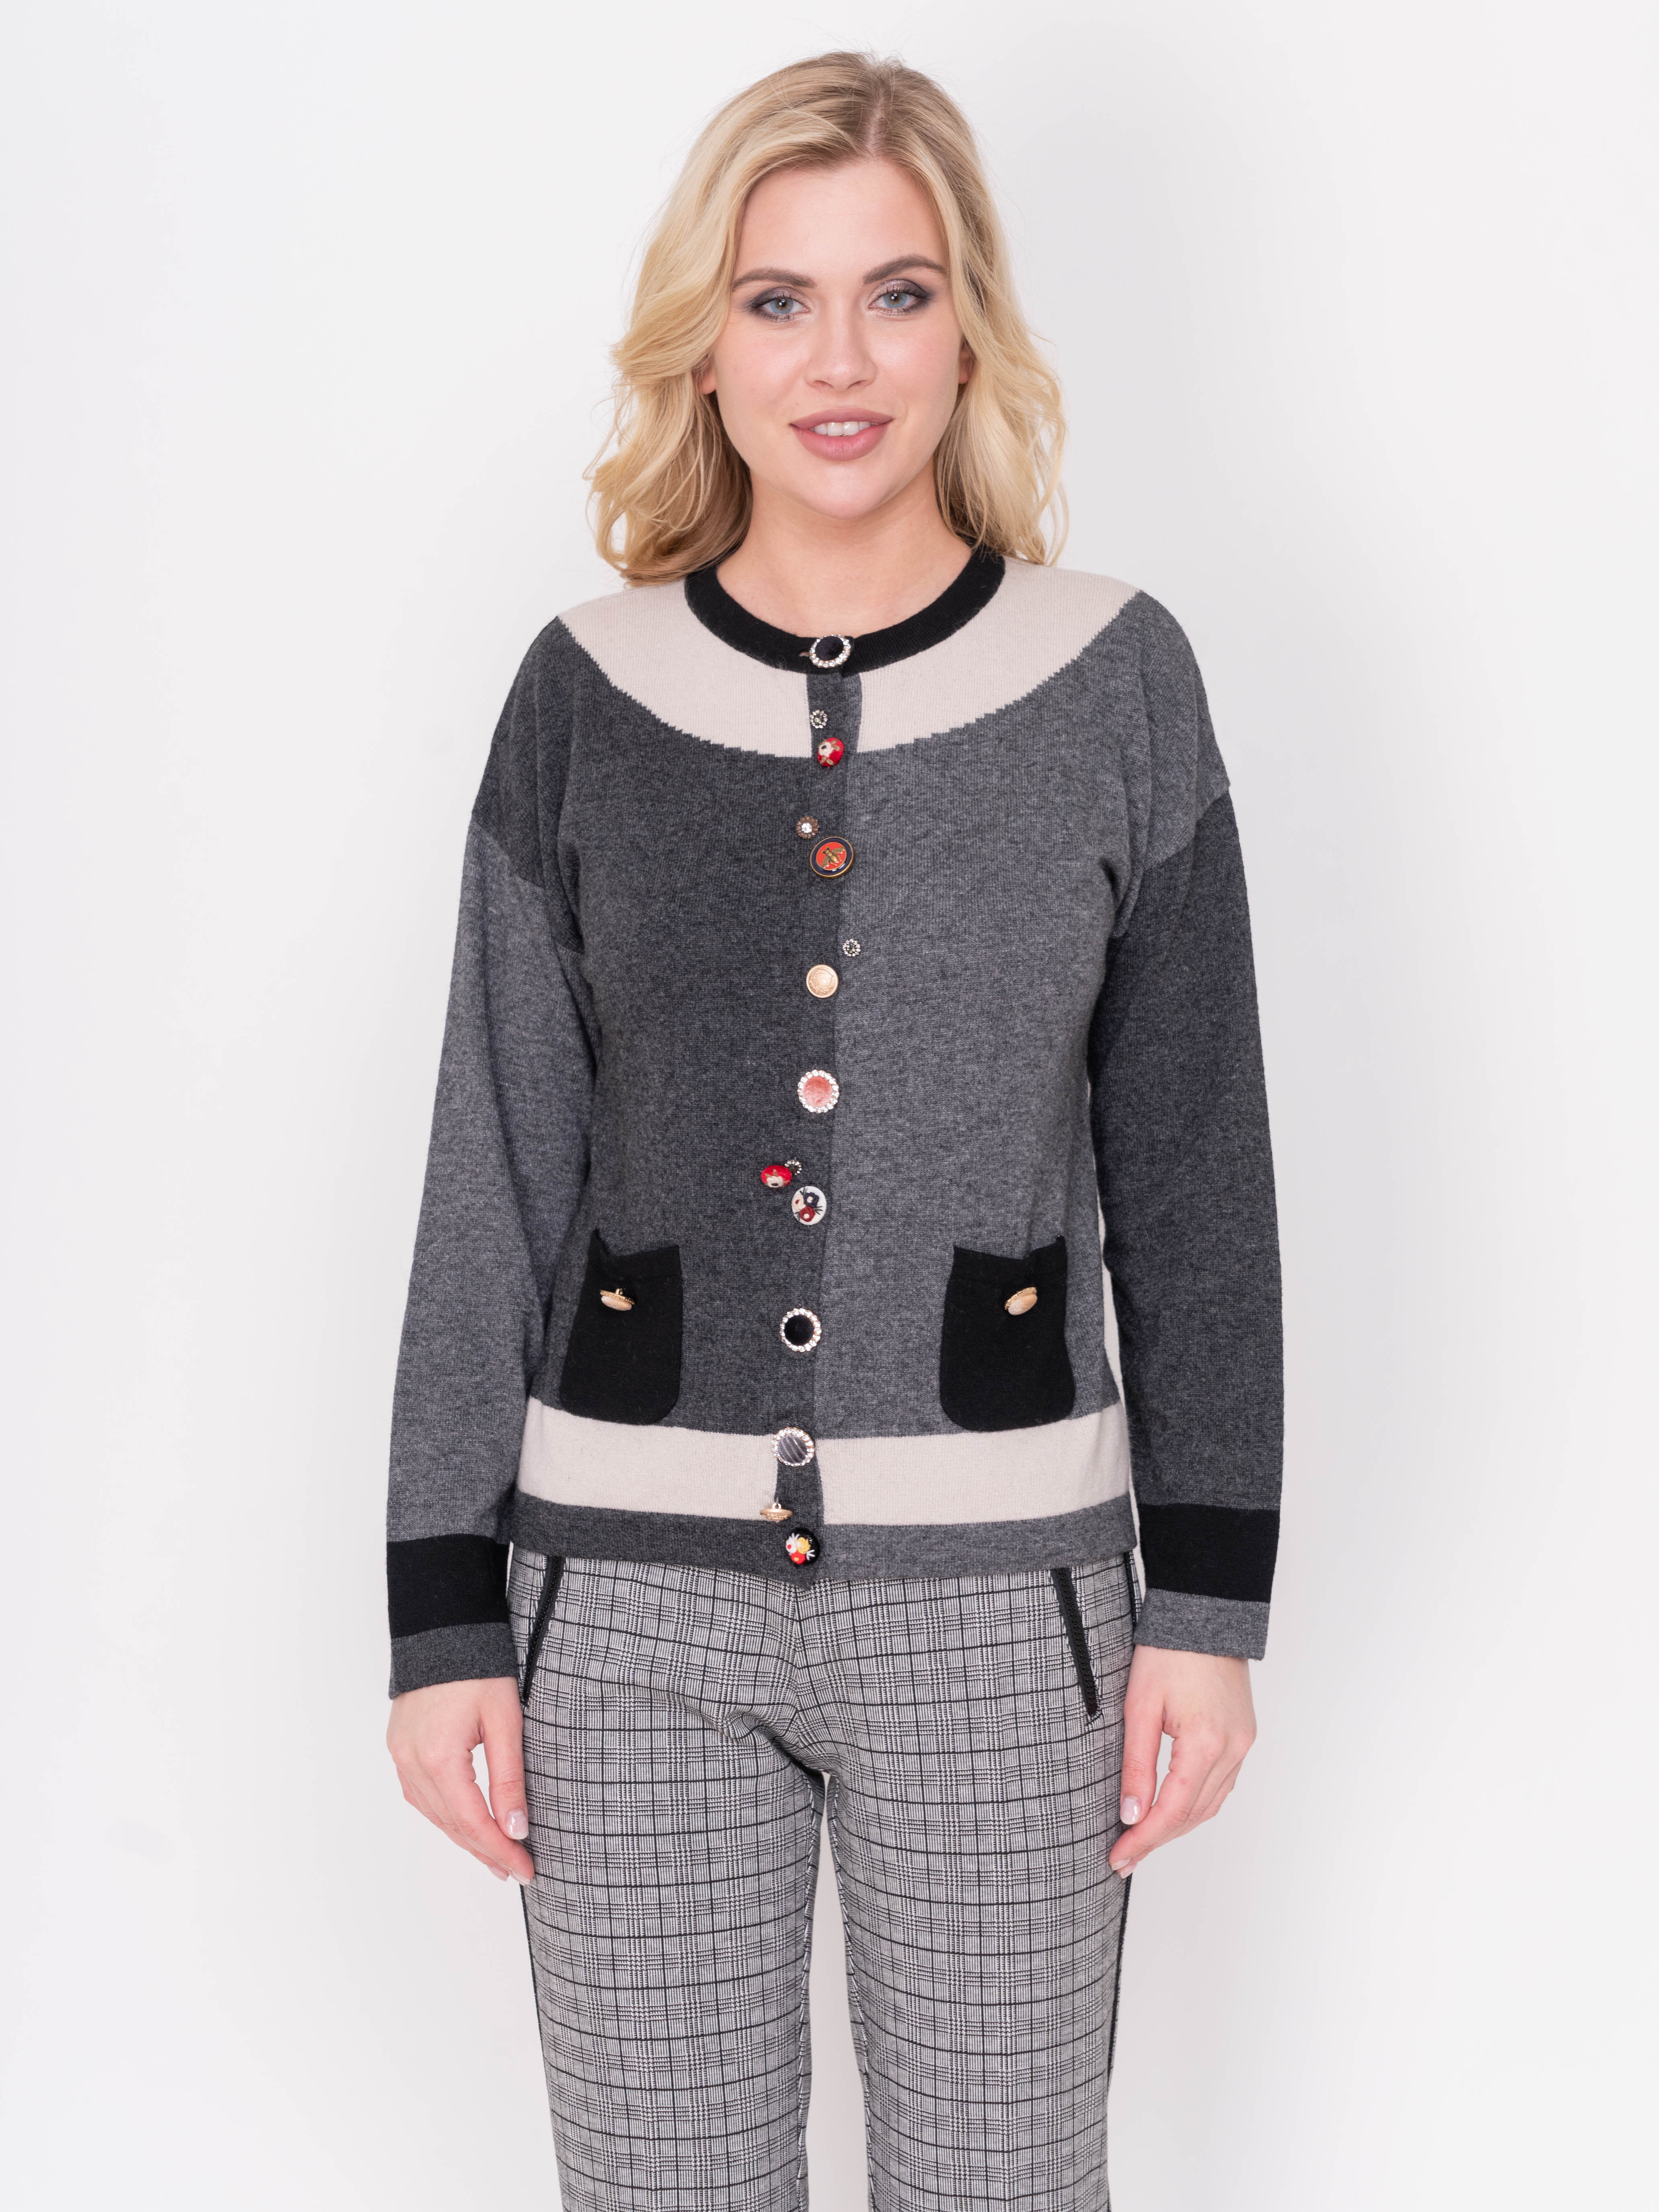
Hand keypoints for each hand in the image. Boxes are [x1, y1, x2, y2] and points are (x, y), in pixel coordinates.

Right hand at [386, 1676, 533, 1883]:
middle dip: (486, 1851)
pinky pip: (421, 1796)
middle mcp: (412, 1763)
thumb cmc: (479, 1668)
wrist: (443, 1629)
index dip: (501, 1850)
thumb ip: (509, 1778)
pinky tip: (464, 1824)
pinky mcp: (401, 1748)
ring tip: (495, 1855)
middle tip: (515, 1870)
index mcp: (439, 1758)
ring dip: (465, 1837)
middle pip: (452, 1824)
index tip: (526, 1868)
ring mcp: (402, 1756)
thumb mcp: (505, 1721)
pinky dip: (446, 1815)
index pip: (473, 1822)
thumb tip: (517, 1828)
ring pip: (435, 1814)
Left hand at [1110, 1644, 1255, 1874]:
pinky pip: (1220, 1785)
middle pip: (1193, 1815)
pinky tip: (1171, 1811)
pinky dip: (1194, 1804)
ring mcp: (1242, 1744)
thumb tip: (1130, 1814)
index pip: (1172, 1811)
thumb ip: (1135, 1764)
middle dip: (1156, 1840)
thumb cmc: (1167, 1653)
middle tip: (1123, 1859)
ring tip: (1142, 1841)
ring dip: (1176, 1826)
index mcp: (1206, 1744)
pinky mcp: (1242, 1736)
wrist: (1204, 1614)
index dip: (1143, 1840)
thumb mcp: (1139, 1707)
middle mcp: (1232, 1750)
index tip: (1117, 1858)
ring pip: (1209, 1805)